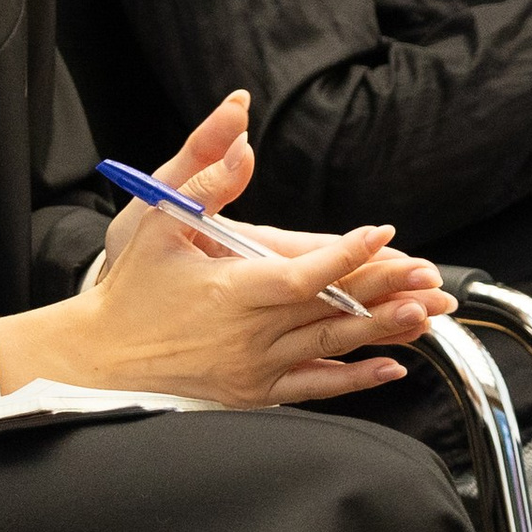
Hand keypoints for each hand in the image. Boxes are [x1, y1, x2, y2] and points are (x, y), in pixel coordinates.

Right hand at [0, 92, 448, 407]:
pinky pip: (317, 387)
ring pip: (333, 347)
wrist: (103, 355)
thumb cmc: (131, 287)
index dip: (348, 253)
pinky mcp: (257, 390)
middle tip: (428, 274)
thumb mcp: (157, 221)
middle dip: (385, 288)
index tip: (382, 233)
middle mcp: (250, 333)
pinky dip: (357, 378)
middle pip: (332, 309)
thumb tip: (242, 141)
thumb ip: (204, 180)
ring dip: (383, 330)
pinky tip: (390, 365)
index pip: (304, 271)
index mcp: (231, 289)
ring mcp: (256, 367)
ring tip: (425, 313)